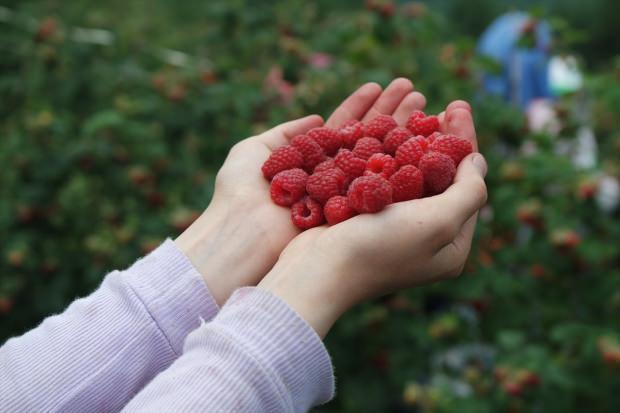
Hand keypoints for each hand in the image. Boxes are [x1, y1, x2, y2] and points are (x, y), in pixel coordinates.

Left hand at [175, 79, 425, 305]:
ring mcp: (346, 197)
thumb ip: (287, 133)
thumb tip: (318, 117)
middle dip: (391, 115)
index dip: (364, 107)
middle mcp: (333, 179)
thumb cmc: (239, 193)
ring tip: (424, 104)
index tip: (383, 86)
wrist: (242, 238)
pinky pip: (380, 184)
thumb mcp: (253, 150)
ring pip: (380, 159)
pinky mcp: (354, 215)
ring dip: (402, 131)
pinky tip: (421, 140)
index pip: (344, 129)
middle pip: (368, 141)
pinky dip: (400, 163)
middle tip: (417, 93)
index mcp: (311, 161)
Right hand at [258, 101, 487, 336]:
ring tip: (417, 103)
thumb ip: (468, 191)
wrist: (317, 270)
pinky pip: (383, 176)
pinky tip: (388, 124)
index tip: (459, 107)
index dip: (465, 143)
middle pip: (440, 176)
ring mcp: (393, 225)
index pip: (467, 185)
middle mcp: (424, 235)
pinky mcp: (365, 216)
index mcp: (450, 245)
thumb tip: (477, 162)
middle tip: (447, 103)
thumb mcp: (439, 222)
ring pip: (410, 171)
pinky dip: (387, 149)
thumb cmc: (379, 248)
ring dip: (415, 136)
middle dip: (443, 136)